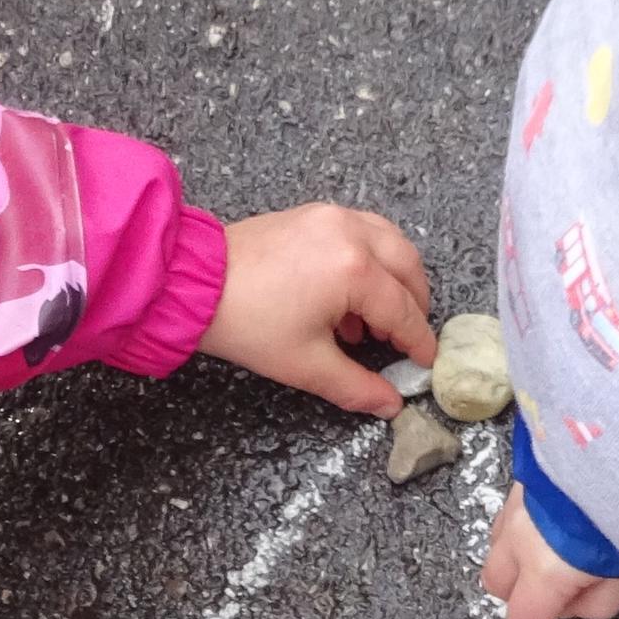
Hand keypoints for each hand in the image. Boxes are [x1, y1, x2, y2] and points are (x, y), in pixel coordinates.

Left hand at [197, 204, 436, 416]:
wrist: (193, 284)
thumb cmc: (246, 322)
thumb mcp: (306, 364)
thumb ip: (355, 386)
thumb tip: (388, 404)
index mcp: (355, 270)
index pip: (403, 310)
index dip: (417, 341)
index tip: (425, 362)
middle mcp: (351, 233)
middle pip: (408, 268)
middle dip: (415, 305)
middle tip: (406, 339)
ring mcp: (333, 217)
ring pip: (391, 243)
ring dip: (397, 279)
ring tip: (380, 319)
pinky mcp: (314, 214)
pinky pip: (364, 230)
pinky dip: (372, 259)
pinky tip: (352, 295)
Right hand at [480, 488, 618, 618]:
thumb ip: (600, 600)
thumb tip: (579, 603)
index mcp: (546, 570)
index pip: (521, 618)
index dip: (544, 616)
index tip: (566, 603)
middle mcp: (521, 538)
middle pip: (496, 583)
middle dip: (521, 587)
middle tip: (560, 577)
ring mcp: (516, 503)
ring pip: (498, 543)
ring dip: (519, 551)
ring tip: (558, 540)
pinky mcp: (523, 475)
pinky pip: (509, 510)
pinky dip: (525, 519)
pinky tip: (557, 511)